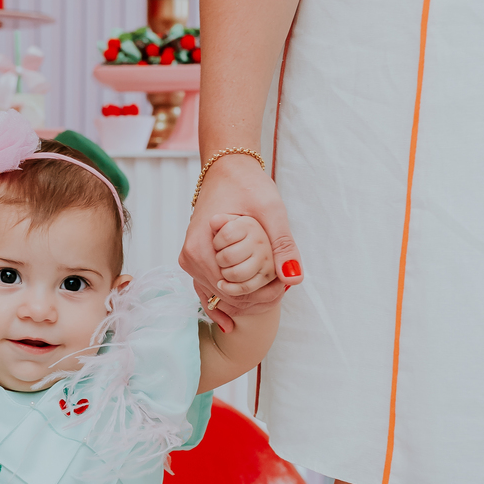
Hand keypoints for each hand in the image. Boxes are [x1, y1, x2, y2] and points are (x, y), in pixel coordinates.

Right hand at [180, 156, 301, 331]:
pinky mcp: (195, 260)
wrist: (226, 170)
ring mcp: (189, 262)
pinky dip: (229, 298)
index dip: (263, 295)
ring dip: (246, 297)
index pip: (234, 292)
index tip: (286, 285)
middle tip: (284, 288)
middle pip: (227, 298)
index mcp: (200, 250)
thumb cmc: (247, 185)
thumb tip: (293, 278)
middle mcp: (189, 260)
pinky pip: (211, 289)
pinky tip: (240, 313)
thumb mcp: (271, 211)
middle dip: (257, 298)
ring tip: (273, 288)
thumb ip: (282, 245)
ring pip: (220, 296)